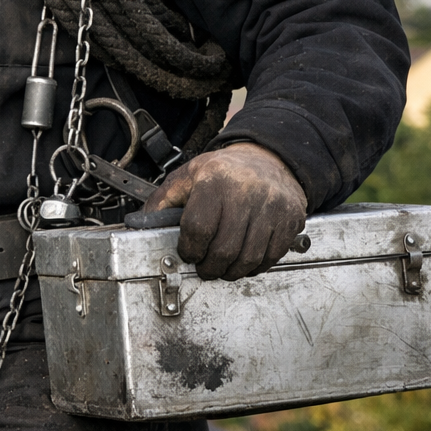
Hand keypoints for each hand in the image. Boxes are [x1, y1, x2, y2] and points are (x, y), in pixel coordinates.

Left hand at [143, 142, 306, 280]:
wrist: (268, 158)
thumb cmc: (224, 171)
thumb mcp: (188, 176)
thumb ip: (162, 201)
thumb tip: (140, 225)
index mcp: (215, 180)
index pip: (198, 227)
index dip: (189, 249)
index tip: (187, 253)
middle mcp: (246, 192)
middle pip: (224, 248)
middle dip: (209, 267)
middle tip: (204, 268)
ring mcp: (271, 206)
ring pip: (248, 257)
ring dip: (231, 272)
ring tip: (222, 268)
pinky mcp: (290, 219)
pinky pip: (271, 256)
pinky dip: (255, 267)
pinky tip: (243, 262)